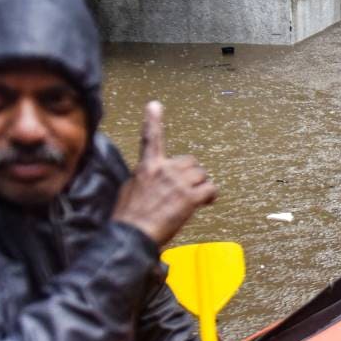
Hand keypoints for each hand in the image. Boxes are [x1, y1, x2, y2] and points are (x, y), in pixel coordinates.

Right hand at [113, 102, 217, 246]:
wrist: (132, 235)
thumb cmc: (129, 217)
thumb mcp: (130, 189)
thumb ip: (146, 177)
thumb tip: (154, 177)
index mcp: (147, 166)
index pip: (151, 139)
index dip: (153, 120)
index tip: (154, 105)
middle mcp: (164, 169)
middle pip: (190, 162)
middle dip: (191, 174)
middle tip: (186, 190)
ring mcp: (178, 182)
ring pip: (201, 175)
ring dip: (201, 186)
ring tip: (193, 199)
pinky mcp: (190, 197)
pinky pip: (210, 189)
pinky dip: (210, 196)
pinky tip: (206, 203)